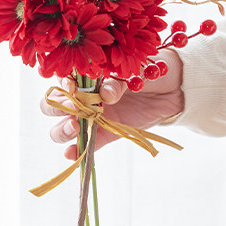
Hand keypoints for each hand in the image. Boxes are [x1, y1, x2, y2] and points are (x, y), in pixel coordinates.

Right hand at [40, 50, 184, 158]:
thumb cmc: (150, 72)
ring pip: (62, 128)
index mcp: (87, 77)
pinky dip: (76, 151)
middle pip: (53, 106)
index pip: (62, 80)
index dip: (61, 84)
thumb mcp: (135, 72)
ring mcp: (93, 117)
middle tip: (75, 107)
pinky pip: (85, 145)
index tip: (72, 86)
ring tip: (76, 127)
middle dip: (58, 108)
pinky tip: (72, 154)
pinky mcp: (105, 134)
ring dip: (62, 129)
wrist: (173, 88)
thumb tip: (107, 94)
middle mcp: (84, 97)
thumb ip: (119, 82)